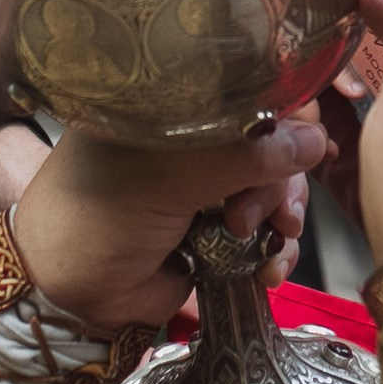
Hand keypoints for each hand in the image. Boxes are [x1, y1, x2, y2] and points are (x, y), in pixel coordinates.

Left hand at [12, 121, 325, 329]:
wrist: (68, 292)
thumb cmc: (97, 214)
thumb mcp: (169, 174)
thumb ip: (244, 156)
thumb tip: (315, 140)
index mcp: (177, 105)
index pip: (249, 91)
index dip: (283, 114)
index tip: (299, 144)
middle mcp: (197, 141)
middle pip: (274, 144)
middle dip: (278, 180)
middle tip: (258, 213)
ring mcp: (209, 189)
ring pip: (278, 191)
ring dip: (281, 218)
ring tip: (259, 240)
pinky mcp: (220, 235)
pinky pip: (268, 235)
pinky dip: (275, 251)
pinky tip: (267, 267)